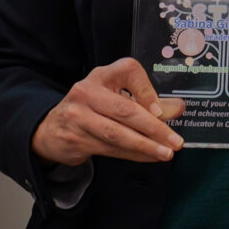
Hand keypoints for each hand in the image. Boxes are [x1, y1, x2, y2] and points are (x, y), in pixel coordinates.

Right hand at [29, 59, 184, 166]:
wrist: (51, 129)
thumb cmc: (91, 109)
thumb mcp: (114, 96)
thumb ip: (145, 101)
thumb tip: (177, 108)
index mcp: (101, 75)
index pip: (129, 71)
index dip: (147, 90)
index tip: (163, 111)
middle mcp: (86, 92)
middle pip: (125, 110)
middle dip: (154, 128)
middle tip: (174, 141)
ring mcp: (78, 116)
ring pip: (118, 134)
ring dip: (145, 146)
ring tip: (165, 153)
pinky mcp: (76, 139)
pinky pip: (111, 149)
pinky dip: (133, 155)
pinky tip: (148, 157)